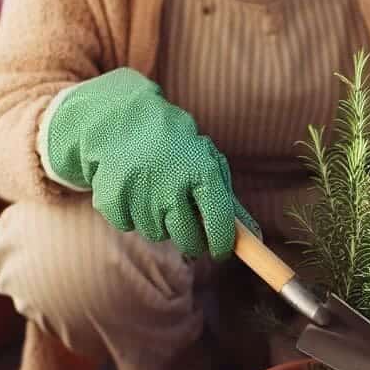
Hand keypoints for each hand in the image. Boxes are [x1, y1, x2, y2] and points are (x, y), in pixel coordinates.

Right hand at [43, 68, 258, 258]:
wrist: (120, 119)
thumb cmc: (175, 146)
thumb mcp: (207, 162)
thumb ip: (230, 202)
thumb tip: (257, 237)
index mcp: (201, 170)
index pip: (219, 224)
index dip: (222, 244)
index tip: (221, 251)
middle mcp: (171, 184)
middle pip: (188, 240)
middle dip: (192, 240)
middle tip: (187, 222)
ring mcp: (139, 193)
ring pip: (157, 235)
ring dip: (159, 222)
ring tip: (154, 192)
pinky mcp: (112, 199)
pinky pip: (128, 226)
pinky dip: (131, 214)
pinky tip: (132, 190)